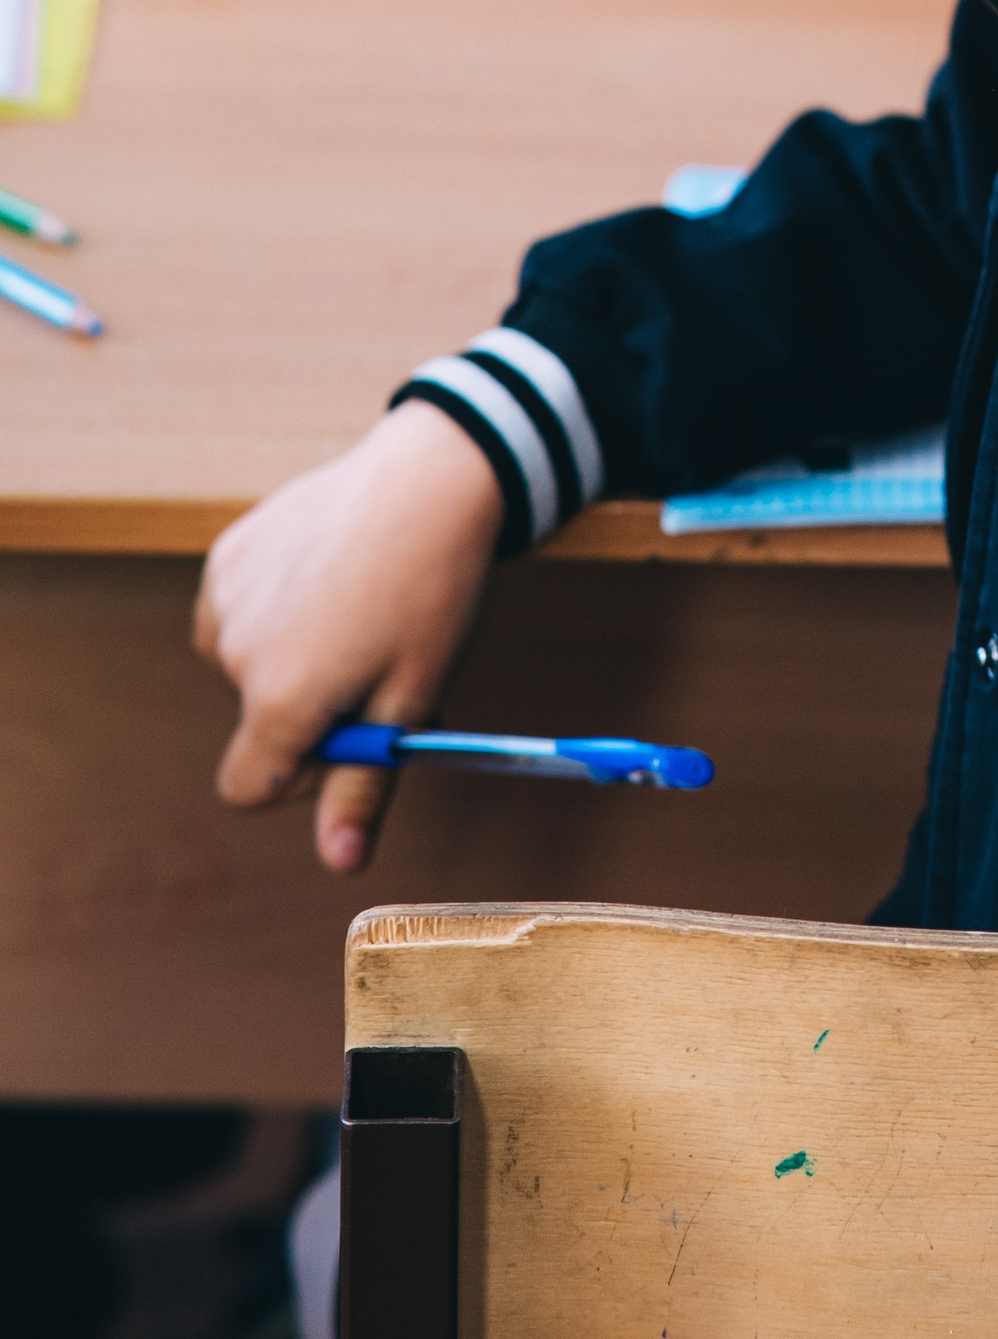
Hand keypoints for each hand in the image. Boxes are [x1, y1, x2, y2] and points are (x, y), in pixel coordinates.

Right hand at [195, 405, 505, 870]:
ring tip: (360, 609)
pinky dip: (279, 609)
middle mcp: (232, 655)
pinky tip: (332, 573)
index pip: (247, 790)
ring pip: (249, 668)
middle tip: (381, 661)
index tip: (352, 740)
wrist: (431, 476)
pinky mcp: (226, 556)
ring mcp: (223, 601)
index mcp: (279, 701)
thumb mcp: (412, 701)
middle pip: (258, 724)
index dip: (301, 778)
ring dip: (294, 658)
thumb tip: (340, 863)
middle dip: (311, 711)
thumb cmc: (432, 592)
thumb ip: (365, 787)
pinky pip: (242, 613)